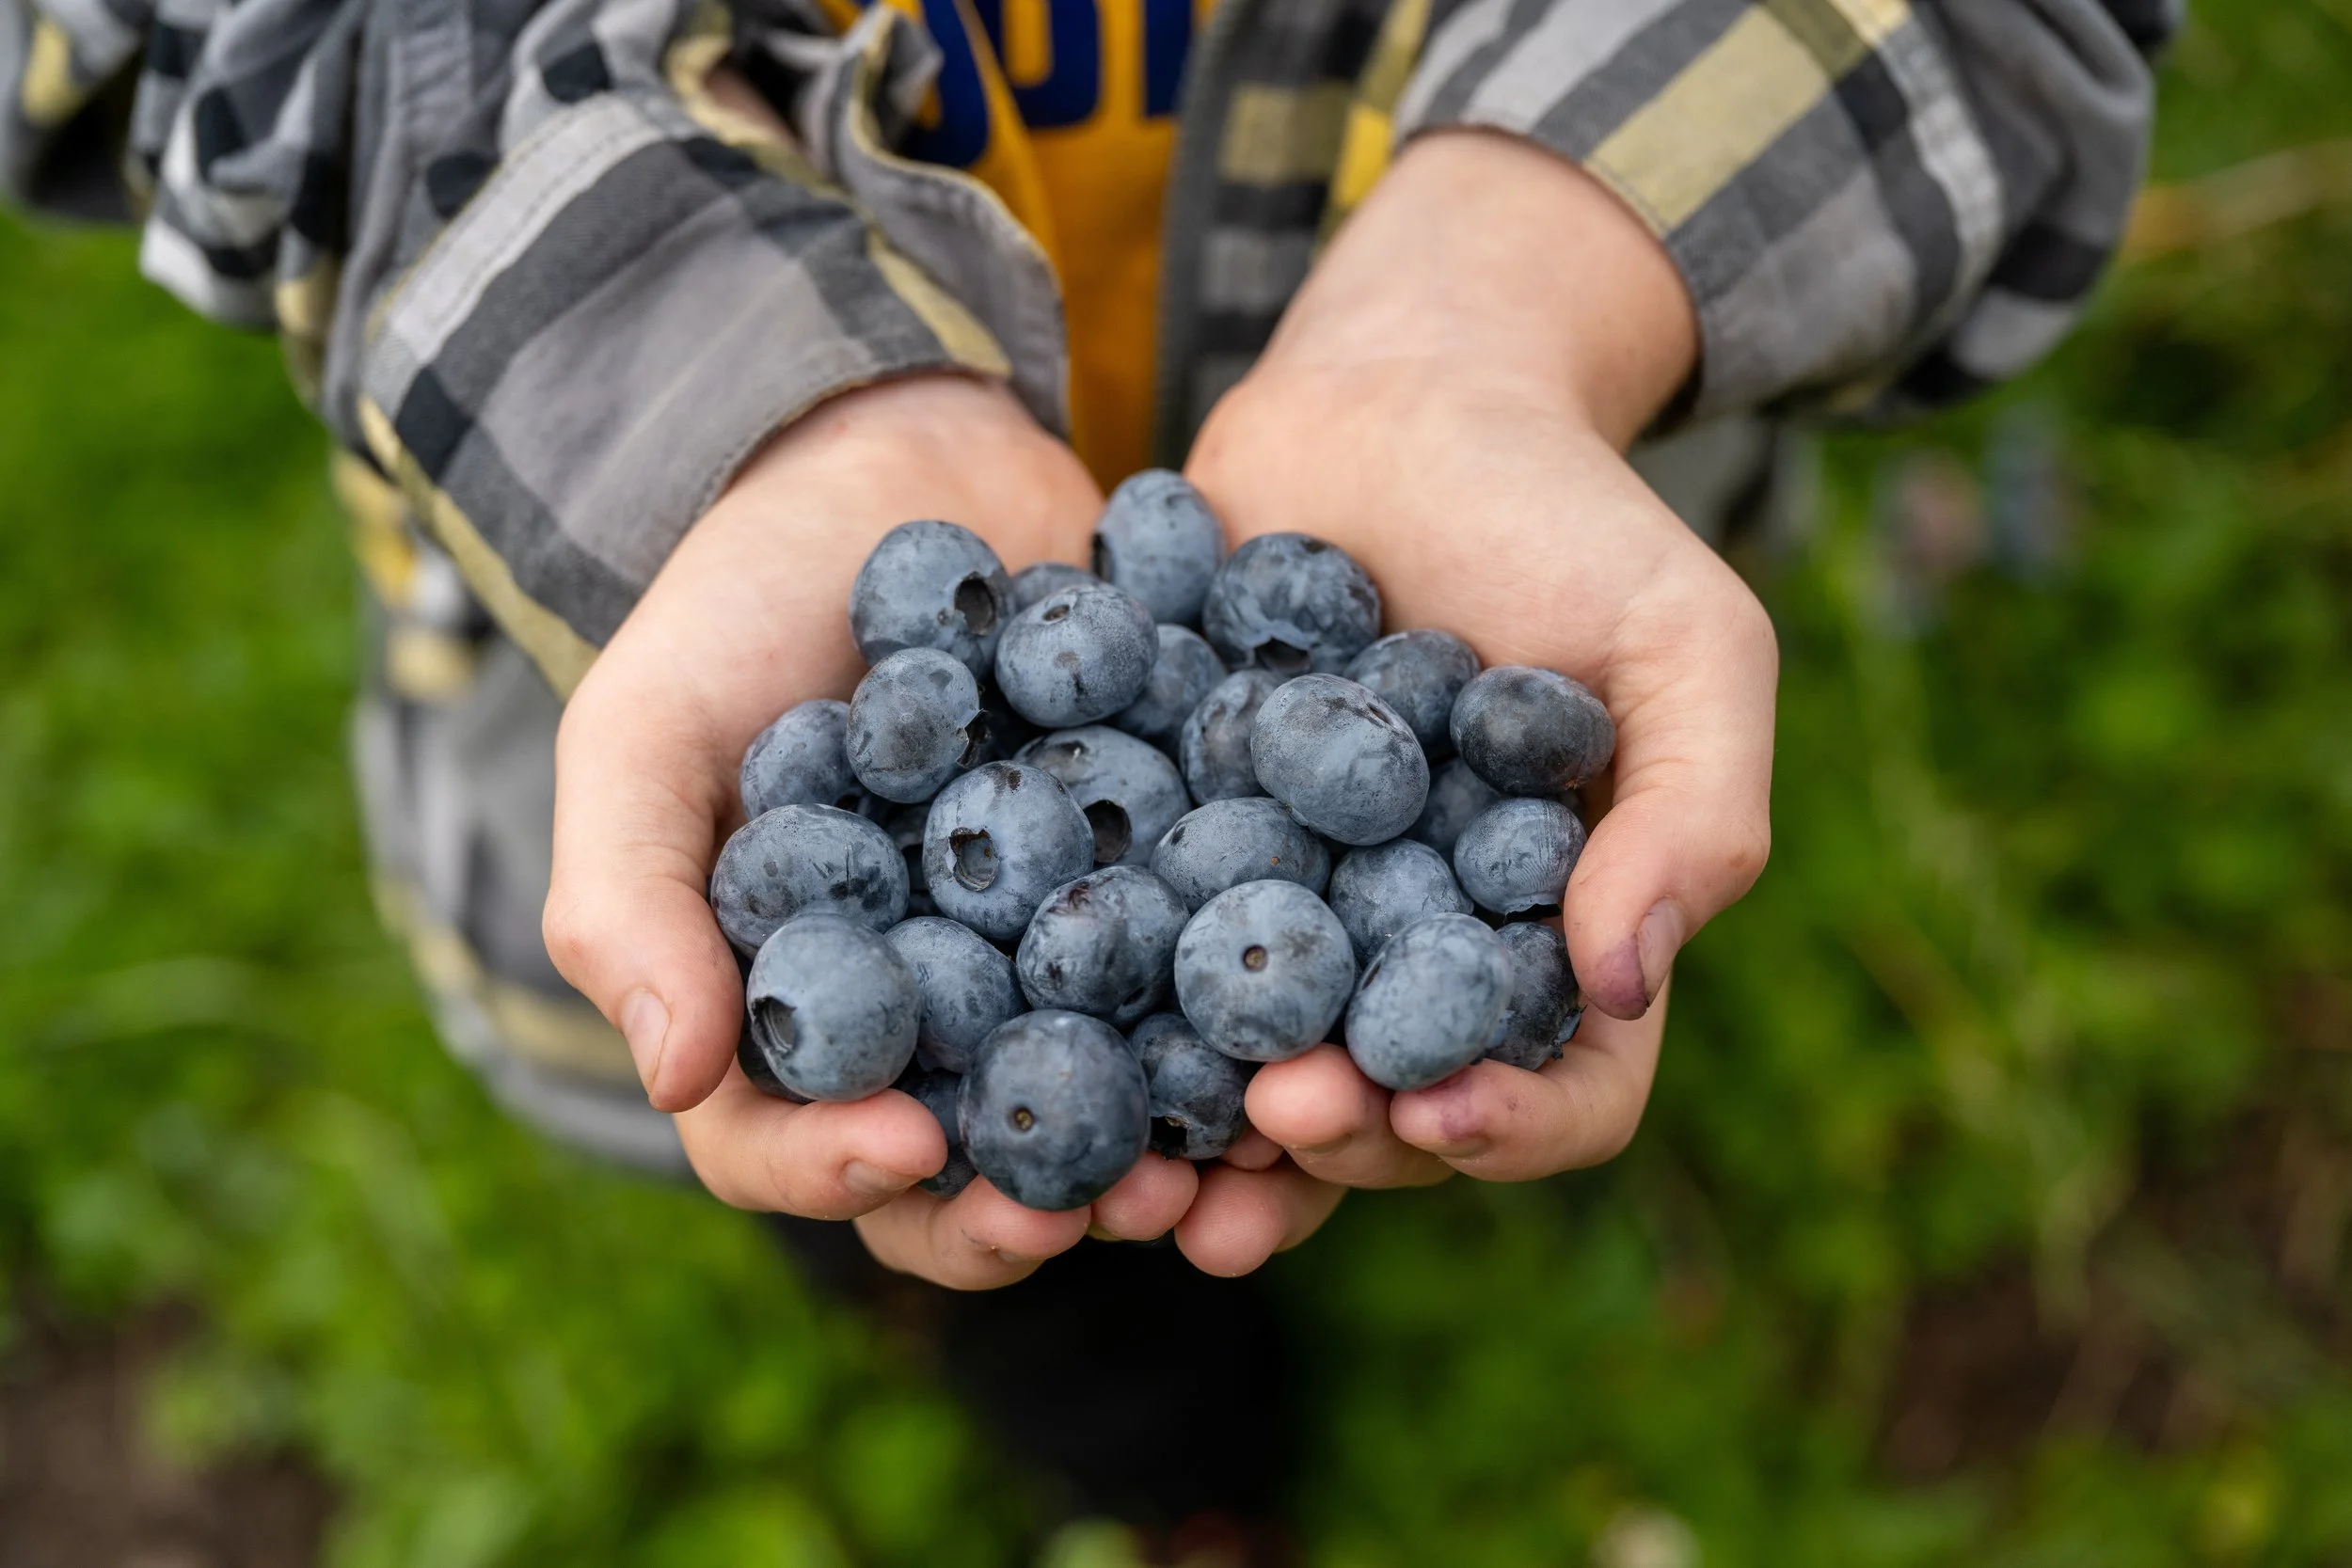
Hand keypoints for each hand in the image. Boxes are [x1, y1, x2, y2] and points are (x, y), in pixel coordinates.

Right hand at [544, 375, 1205, 1285]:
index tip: (916, 1150)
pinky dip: (1257, 1019)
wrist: (897, 463)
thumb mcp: (646, 729)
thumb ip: (629, 897)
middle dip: (1036, 1205)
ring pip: (1105, 1102)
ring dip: (1173, 1146)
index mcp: (783, 1013)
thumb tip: (673, 1077)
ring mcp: (1046, 963)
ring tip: (1240, 1147)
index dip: (841, 1173)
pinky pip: (1209, 982)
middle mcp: (920, 1019)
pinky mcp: (1156, 890)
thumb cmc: (737, 601)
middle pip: (966, 1168)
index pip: (786, 1146)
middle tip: (1116, 1209)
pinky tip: (1324, 1026)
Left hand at [1185, 131, 1776, 1195]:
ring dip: (1204, 1136)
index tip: (1434, 1109)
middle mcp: (1417, 958)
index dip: (1507, 1128)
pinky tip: (1041, 1027)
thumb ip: (1694, 812)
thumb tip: (1621, 986)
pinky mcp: (1173, 856)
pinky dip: (1095, 1013)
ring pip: (1251, 1074)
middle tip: (1276, 1112)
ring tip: (1143, 1175)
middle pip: (1390, 1113)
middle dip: (1338, 1138)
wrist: (1393, 394)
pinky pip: (1136, 960)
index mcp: (1553, 942)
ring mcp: (1288, 916)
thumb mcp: (1685, 641)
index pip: (1564, 1096)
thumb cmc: (1567, 516)